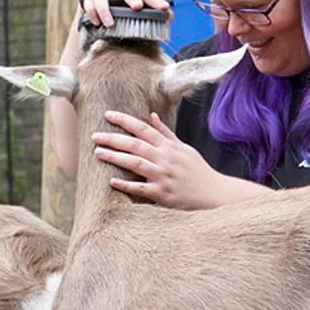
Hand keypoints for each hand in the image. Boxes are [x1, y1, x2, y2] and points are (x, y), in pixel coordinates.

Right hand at [82, 0, 172, 26]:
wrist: (104, 17)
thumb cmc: (127, 14)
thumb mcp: (141, 15)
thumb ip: (155, 16)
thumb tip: (169, 16)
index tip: (164, 8)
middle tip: (138, 7)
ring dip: (105, 9)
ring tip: (110, 24)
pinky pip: (88, 3)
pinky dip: (92, 12)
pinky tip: (97, 23)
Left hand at [93, 110, 235, 209]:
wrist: (214, 194)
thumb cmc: (197, 171)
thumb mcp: (184, 148)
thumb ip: (166, 134)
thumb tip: (151, 116)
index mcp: (170, 146)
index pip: (144, 129)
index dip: (125, 120)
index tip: (108, 115)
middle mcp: (165, 159)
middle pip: (135, 145)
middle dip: (113, 138)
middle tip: (95, 136)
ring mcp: (164, 176)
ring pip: (135, 163)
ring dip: (115, 157)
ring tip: (98, 153)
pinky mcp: (162, 194)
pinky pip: (140, 189)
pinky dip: (126, 185)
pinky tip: (111, 181)